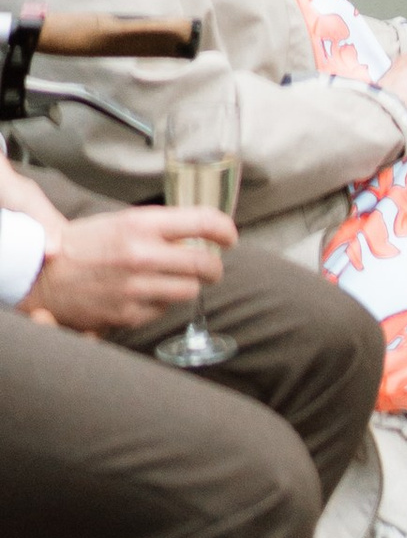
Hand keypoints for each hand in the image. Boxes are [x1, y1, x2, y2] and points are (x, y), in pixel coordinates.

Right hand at [28, 204, 233, 335]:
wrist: (43, 276)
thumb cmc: (86, 244)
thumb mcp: (124, 222)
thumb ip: (162, 227)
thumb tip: (201, 234)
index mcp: (142, 224)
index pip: (202, 222)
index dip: (225, 229)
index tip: (231, 237)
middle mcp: (142, 255)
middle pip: (204, 264)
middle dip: (214, 267)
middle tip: (212, 268)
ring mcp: (135, 288)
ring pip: (189, 291)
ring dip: (188, 287)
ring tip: (177, 282)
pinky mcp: (127, 315)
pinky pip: (162, 311)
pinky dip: (161, 305)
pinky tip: (146, 296)